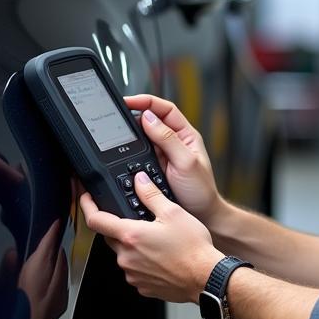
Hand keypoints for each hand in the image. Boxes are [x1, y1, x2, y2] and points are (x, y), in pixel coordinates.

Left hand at [79, 172, 221, 302]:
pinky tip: (160, 256)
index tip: (86, 198)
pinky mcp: (142, 286)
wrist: (206, 278)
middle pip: (110, 236)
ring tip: (157, 240)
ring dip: (133, 245)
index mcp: (131, 236)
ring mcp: (133, 274)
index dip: (87, 206)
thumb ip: (151, 195)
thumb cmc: (193, 249)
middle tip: (138, 220)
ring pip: (123, 254)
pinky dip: (142, 261)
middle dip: (119, 226)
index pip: (96, 220)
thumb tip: (140, 181)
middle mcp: (127, 257)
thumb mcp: (173, 212)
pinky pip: (134, 270)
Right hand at [124, 93, 222, 225]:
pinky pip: (138, 154)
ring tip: (117, 131)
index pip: (165, 109)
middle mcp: (173, 141)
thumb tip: (148, 118)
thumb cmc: (200, 190)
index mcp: (185, 134)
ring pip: (142, 136)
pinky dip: (129, 151)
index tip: (129, 101)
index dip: (147, 101)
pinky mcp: (153, 168)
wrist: (201, 217)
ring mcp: (162, 154)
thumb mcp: (186, 162)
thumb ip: (168, 139)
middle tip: (117, 115)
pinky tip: (121, 151)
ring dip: (130, 133)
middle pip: (151, 119)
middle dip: (134, 114)